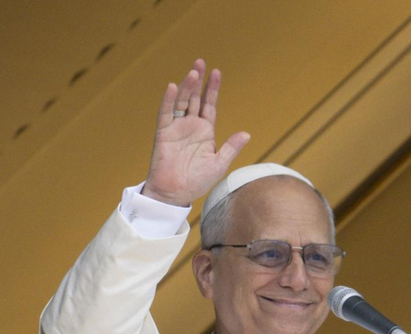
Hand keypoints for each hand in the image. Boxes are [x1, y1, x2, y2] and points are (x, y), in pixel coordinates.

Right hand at [141, 59, 250, 206]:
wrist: (175, 194)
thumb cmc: (197, 182)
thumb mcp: (218, 164)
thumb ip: (230, 148)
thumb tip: (247, 134)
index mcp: (205, 131)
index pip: (209, 105)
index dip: (212, 89)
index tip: (217, 72)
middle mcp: (190, 126)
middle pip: (195, 98)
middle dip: (198, 80)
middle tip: (201, 62)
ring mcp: (176, 128)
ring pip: (182, 102)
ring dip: (187, 87)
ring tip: (193, 72)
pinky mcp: (163, 133)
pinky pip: (165, 113)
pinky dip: (169, 100)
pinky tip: (174, 87)